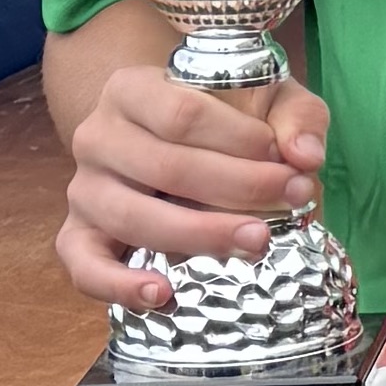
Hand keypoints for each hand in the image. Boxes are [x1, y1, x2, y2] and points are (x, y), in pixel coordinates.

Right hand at [59, 60, 322, 312]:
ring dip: (200, 234)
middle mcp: (97, 137)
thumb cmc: (220, 117)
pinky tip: (161, 295)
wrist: (162, 136)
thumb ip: (296, 116)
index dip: (241, 140)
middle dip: (239, 188)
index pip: (183, 114)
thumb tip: (306, 156)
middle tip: (295, 199)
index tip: (289, 160)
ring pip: (133, 218)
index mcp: (131, 89)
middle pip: (164, 167)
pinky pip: (84, 265)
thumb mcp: (266, 99)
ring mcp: (84, 188)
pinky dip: (117, 285)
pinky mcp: (78, 234)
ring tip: (256, 242)